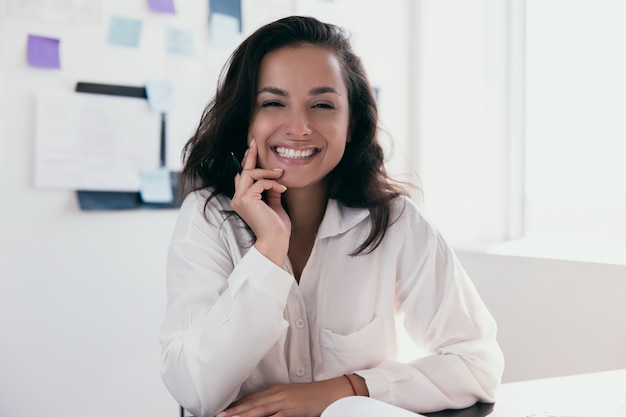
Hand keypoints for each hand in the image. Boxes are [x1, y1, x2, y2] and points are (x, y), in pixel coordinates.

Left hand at [216, 377, 353, 416]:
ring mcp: (284, 401)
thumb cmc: (312, 396)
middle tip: (219, 415)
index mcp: (276, 390)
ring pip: (258, 410)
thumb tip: (264, 409)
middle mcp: (277, 394)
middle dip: (233, 411)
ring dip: (242, 415)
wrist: (331, 392)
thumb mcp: (291, 396)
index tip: (224, 409)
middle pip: (251, 403)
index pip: (251, 397)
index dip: (237, 404)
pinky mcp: (292, 410)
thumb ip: (276, 401)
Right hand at [230, 139, 289, 266]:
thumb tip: (272, 178)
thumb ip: (270, 190)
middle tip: (256, 143)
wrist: (276, 241)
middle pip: (243, 171)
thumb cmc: (276, 226)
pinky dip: (272, 184)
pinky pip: (259, 183)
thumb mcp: (274, 203)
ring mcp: (240, 199)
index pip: (242, 176)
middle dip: (251, 156)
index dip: (247, 161)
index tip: (252, 148)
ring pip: (250, 174)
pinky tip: (281, 190)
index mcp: (243, 200)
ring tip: (280, 175)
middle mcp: (237, 198)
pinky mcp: (246, 200)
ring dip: (267, 172)